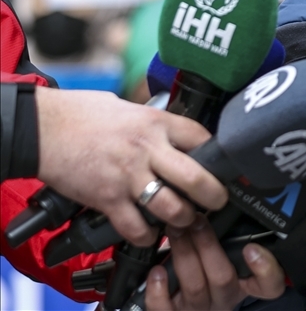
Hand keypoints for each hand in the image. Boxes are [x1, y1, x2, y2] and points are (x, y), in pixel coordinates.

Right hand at [34, 87, 228, 245]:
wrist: (43, 128)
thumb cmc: (83, 114)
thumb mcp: (130, 108)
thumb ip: (154, 124)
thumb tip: (173, 134)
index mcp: (156, 123)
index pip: (202, 138)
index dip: (218, 155)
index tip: (225, 166)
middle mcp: (148, 149)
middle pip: (197, 178)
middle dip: (215, 195)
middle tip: (219, 201)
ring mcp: (128, 175)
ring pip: (172, 207)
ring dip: (184, 219)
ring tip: (186, 219)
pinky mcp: (107, 198)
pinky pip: (136, 226)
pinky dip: (147, 235)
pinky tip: (150, 233)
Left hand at [144, 216, 285, 310]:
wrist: (180, 299)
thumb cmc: (204, 263)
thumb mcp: (224, 248)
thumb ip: (229, 231)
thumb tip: (221, 192)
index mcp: (245, 282)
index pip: (270, 284)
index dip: (266, 269)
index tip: (252, 248)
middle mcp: (226, 297)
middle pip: (223, 277)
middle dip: (207, 245)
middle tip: (195, 219)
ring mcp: (201, 308)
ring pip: (195, 286)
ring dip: (184, 254)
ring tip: (174, 230)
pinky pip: (166, 309)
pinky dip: (159, 290)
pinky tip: (156, 271)